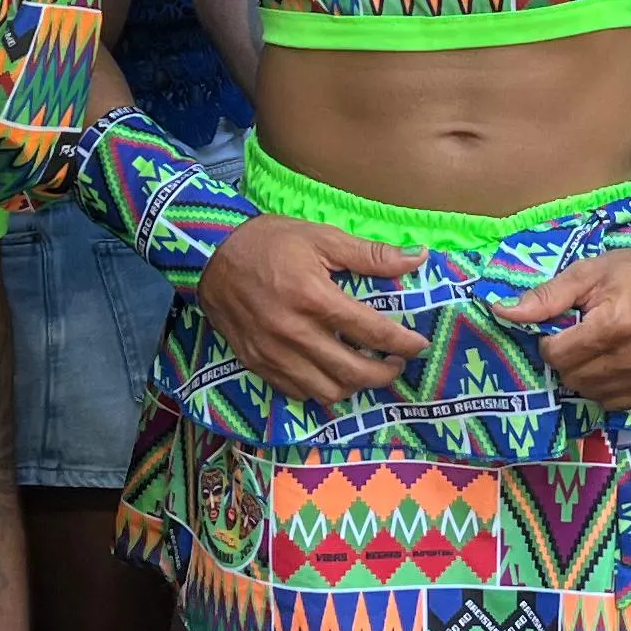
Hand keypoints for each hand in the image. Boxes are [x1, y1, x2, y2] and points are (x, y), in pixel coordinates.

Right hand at [199, 214, 429, 405]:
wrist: (210, 254)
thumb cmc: (269, 241)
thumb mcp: (322, 237)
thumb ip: (370, 254)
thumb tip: (417, 257)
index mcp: (313, 297)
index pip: (371, 331)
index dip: (403, 342)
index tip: (419, 344)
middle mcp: (294, 332)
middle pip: (353, 371)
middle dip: (385, 372)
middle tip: (397, 362)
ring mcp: (273, 353)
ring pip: (326, 391)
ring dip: (354, 386)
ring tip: (366, 369)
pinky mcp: (257, 364)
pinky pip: (297, 392)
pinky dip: (321, 390)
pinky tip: (332, 374)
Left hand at [500, 244, 630, 411]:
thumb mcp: (588, 273)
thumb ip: (546, 296)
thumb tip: (502, 311)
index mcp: (615, 324)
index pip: (557, 354)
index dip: (551, 340)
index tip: (564, 326)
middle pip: (572, 377)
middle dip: (567, 359)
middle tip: (581, 336)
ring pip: (591, 393)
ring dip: (585, 374)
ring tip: (599, 348)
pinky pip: (616, 402)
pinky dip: (607, 387)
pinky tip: (615, 363)